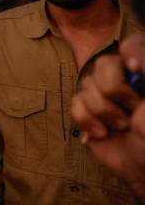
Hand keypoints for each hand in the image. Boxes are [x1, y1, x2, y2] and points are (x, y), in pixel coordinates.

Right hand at [71, 34, 144, 195]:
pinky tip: (102, 133)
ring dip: (103, 111)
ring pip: (86, 84)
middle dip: (114, 90)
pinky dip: (86, 120)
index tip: (136, 71)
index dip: (130, 54)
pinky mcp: (87, 111)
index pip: (133, 45)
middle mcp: (124, 79)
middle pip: (102, 63)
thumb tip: (130, 60)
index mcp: (142, 75)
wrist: (143, 169)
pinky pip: (74, 103)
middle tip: (131, 109)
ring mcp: (103, 95)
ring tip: (121, 127)